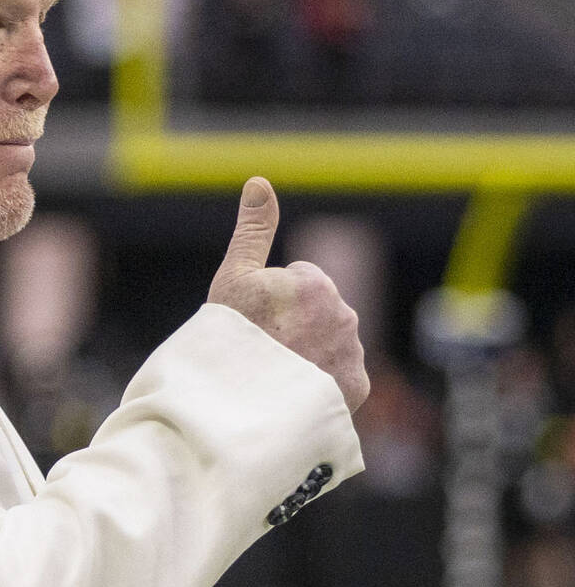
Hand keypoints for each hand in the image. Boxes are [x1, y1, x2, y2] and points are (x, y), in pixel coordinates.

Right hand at [207, 177, 369, 411]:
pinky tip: (295, 394)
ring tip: (277, 377)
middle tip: (263, 353)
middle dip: (296, 329)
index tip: (254, 326)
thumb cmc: (230, 338)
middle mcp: (344, 315)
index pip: (299, 284)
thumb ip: (254, 229)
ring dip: (310, 356)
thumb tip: (260, 181)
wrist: (239, 405)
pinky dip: (322, 385)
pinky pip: (341, 378)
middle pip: (318, 315)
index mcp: (315, 283)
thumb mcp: (233, 277)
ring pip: (331, 345)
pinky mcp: (357, 388)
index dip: (271, 304)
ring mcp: (353, 353)